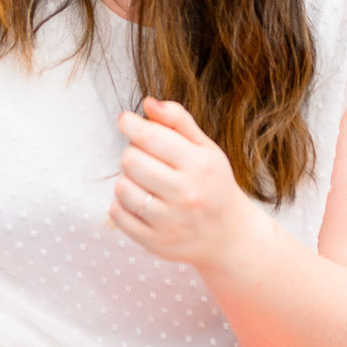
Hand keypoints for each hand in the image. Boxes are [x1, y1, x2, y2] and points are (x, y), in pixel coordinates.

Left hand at [109, 97, 259, 271]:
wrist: (228, 236)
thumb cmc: (213, 184)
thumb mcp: (206, 148)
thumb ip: (178, 120)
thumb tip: (148, 103)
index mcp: (199, 165)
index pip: (151, 137)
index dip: (130, 124)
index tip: (125, 120)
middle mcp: (186, 194)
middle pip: (131, 160)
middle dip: (132, 153)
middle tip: (145, 157)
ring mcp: (170, 222)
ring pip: (122, 188)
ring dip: (126, 179)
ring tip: (143, 181)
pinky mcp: (155, 242)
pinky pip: (118, 216)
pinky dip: (121, 205)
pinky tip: (138, 200)